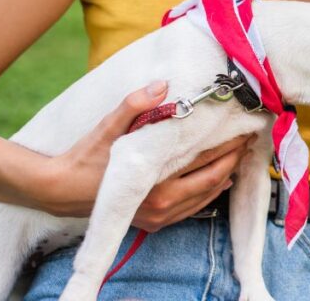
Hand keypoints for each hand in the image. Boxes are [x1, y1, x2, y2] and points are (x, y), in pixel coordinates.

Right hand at [40, 81, 253, 230]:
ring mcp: (159, 217)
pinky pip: (192, 210)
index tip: (245, 129)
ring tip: (240, 156)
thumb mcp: (108, 126)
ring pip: (206, 197)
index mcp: (156, 181)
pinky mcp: (154, 224)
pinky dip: (209, 194)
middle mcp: (162, 204)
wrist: (59, 190)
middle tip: (250, 140)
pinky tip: (220, 181)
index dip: (228, 144)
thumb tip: (162, 85)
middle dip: (234, 158)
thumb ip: (135, 105)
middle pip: (212, 179)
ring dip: (226, 176)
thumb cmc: (86, 155)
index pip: (204, 159)